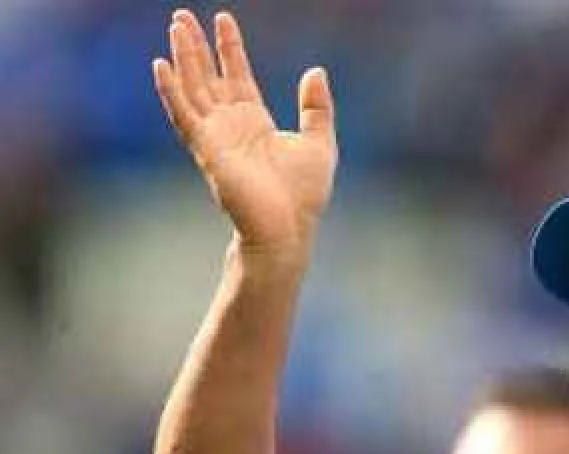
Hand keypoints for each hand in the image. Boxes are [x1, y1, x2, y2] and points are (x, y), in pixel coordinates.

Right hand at [153, 9, 336, 252]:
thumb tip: (316, 71)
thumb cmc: (303, 196)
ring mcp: (216, 137)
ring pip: (193, 88)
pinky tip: (161, 65)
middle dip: (197, 46)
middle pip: (208, 76)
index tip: (223, 19)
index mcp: (255, 122)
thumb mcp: (319, 143)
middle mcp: (231, 126)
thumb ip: (317, 108)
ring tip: (176, 26)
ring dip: (183, 57)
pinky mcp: (206, 151)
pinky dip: (171, 91)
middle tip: (183, 14)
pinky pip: (183, 115)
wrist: (288, 229)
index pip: (238, 76)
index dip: (230, 48)